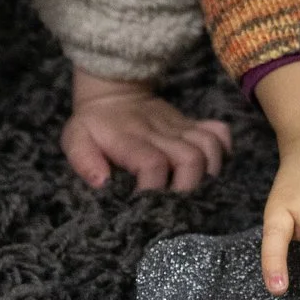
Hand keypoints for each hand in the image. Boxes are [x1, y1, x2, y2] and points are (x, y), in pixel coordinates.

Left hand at [60, 69, 232, 193]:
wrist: (115, 91)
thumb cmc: (94, 124)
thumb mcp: (76, 138)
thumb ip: (83, 160)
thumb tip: (102, 182)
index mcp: (131, 139)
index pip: (152, 164)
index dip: (153, 190)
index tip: (145, 209)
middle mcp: (161, 132)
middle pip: (191, 159)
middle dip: (188, 188)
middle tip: (176, 206)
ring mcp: (181, 127)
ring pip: (211, 147)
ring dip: (209, 172)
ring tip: (195, 190)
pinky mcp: (193, 125)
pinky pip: (220, 133)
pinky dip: (223, 152)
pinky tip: (211, 166)